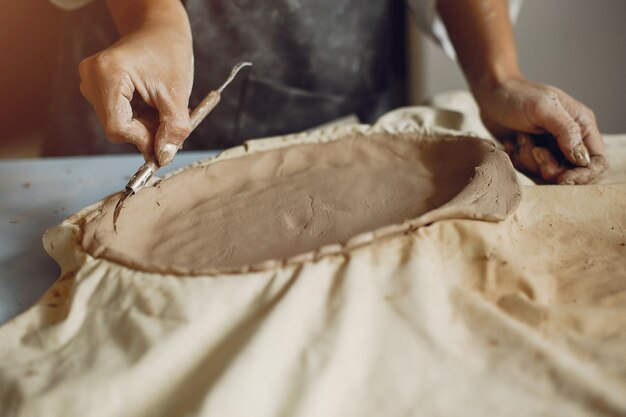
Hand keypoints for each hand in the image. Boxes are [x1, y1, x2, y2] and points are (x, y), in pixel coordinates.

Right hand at [78, 0, 192, 165]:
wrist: (159, 30)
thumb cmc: (169, 54)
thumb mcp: (178, 94)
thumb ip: (173, 128)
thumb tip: (163, 158)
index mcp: (108, 73)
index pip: (118, 127)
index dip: (143, 140)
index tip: (166, 145)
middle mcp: (91, 77)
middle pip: (116, 127)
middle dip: (145, 132)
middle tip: (169, 122)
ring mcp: (90, 82)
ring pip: (117, 124)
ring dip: (143, 125)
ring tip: (161, 107)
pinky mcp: (95, 87)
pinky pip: (116, 115)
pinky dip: (137, 118)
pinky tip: (150, 104)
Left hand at [475, 78, 607, 183]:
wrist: (490, 94)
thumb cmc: (517, 96)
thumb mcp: (544, 109)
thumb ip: (566, 132)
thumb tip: (582, 159)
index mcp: (582, 126)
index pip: (597, 161)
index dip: (583, 175)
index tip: (563, 179)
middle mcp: (569, 139)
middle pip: (571, 173)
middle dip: (550, 168)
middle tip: (534, 151)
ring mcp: (550, 148)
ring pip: (547, 174)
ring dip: (530, 161)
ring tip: (521, 138)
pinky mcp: (530, 155)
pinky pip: (529, 171)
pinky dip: (519, 160)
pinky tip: (512, 142)